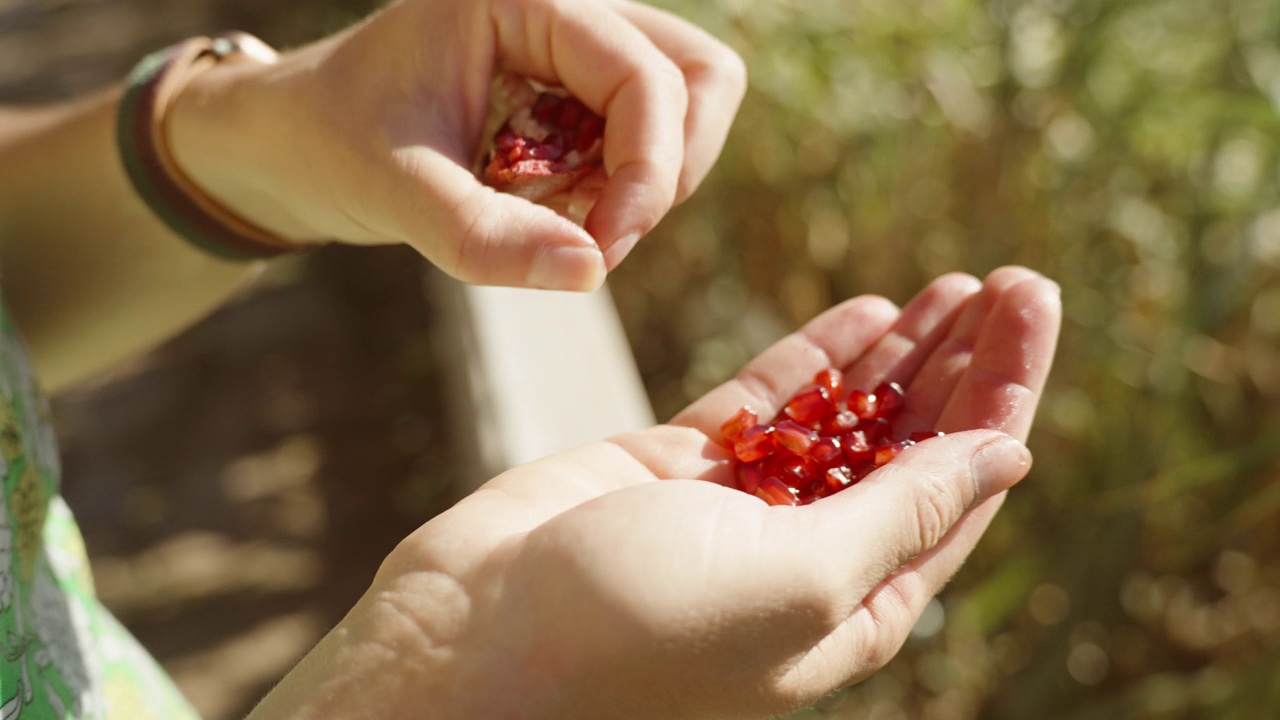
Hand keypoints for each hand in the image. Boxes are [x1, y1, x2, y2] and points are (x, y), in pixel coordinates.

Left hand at [169, 0, 745, 290]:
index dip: (648, 171)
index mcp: (524, 0)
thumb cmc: (327, 140)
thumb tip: (589, 272)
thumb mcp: (394, 189)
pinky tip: (553, 211)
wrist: (289, 142)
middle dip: (666, 170)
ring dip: (647, 184)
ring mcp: (580, 57)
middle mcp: (567, 15)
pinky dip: (621, 193)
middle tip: (597, 232)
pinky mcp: (578, 100)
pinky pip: (644, 146)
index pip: (645, 75)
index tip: (603, 250)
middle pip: (699, 78)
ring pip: (686, 111)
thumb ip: (485, 236)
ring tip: (564, 220)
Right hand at [248, 267, 1060, 719]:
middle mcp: (806, 561)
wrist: (472, 641)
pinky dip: (813, 358)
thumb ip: (902, 514)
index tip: (1030, 307)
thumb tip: (1007, 457)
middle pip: (912, 448)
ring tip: (954, 288)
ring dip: (900, 355)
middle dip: (964, 367)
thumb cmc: (636, 635)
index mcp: (854, 609)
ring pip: (844, 419)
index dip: (1002, 396)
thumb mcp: (799, 580)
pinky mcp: (677, 470)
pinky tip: (864, 314)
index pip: (959, 490)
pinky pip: (765, 404)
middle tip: (1011, 282)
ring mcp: (740, 510)